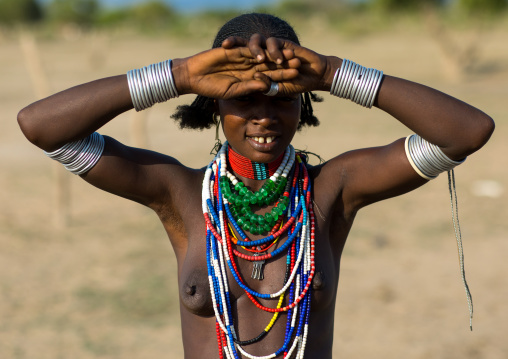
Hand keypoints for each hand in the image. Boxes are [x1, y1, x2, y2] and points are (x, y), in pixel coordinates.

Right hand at [172, 45, 299, 98]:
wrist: (194, 76)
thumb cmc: (212, 87)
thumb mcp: (233, 90)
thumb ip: (250, 87)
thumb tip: (267, 86)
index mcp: (250, 80)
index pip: (270, 77)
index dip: (283, 76)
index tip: (296, 75)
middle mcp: (248, 68)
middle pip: (269, 64)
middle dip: (283, 63)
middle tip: (298, 61)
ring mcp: (241, 58)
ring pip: (261, 55)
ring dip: (274, 54)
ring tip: (288, 53)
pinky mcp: (233, 50)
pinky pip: (247, 48)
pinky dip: (256, 49)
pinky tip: (268, 50)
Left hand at [222, 34, 338, 94]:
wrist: (314, 76)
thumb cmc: (296, 85)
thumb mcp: (278, 89)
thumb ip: (267, 86)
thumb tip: (255, 81)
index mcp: (257, 65)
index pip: (239, 58)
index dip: (229, 56)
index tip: (217, 58)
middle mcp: (262, 54)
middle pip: (244, 44)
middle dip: (234, 43)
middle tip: (226, 46)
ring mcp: (272, 48)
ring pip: (257, 41)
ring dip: (256, 49)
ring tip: (259, 59)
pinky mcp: (283, 44)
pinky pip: (273, 43)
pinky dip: (274, 51)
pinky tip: (277, 60)